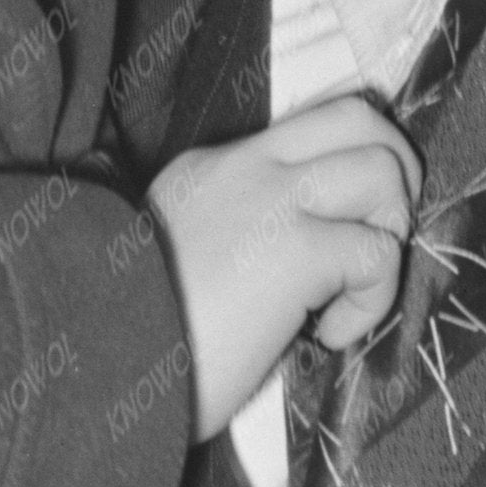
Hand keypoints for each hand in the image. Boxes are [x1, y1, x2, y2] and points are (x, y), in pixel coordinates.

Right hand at [148, 92, 418, 430]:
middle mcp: (244, 167)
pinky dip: (373, 300)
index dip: (343, 178)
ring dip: (389, 233)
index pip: (307, 133)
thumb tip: (296, 281)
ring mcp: (272, 200)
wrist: (90, 368)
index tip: (336, 239)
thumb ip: (235, 243)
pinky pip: (377, 252)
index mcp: (212, 169)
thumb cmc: (128, 339)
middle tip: (375, 245)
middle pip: (358, 118)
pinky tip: (324, 337)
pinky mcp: (296, 250)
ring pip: (382, 167)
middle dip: (394, 177)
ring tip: (350, 292)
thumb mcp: (174, 263)